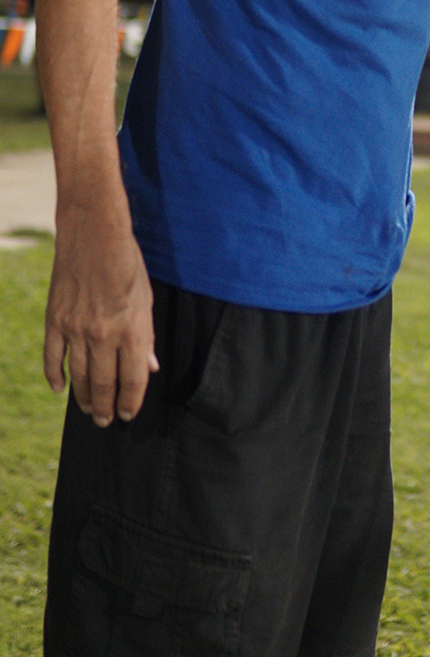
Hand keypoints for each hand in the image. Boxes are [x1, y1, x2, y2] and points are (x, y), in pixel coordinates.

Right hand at [43, 210, 158, 424]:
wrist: (94, 235)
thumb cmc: (127, 264)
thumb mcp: (146, 299)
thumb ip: (146, 336)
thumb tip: (149, 366)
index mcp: (132, 331)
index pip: (132, 380)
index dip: (131, 402)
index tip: (129, 414)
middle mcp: (104, 335)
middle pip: (104, 384)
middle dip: (107, 408)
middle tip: (106, 421)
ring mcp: (76, 329)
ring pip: (79, 376)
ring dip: (85, 398)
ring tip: (89, 410)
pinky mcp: (55, 320)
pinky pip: (53, 357)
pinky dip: (55, 376)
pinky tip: (59, 388)